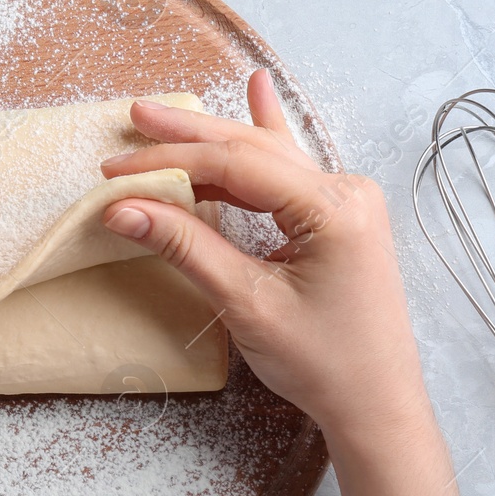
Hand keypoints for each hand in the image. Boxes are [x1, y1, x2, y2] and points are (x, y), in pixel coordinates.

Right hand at [100, 70, 425, 437]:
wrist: (377, 405)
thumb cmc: (324, 363)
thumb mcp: (246, 303)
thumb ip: (186, 247)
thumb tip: (125, 209)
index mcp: (333, 208)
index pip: (236, 165)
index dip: (172, 162)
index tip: (117, 174)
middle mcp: (346, 192)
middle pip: (251, 149)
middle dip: (187, 136)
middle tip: (133, 118)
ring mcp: (346, 202)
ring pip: (266, 157)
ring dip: (212, 139)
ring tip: (161, 118)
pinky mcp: (337, 218)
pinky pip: (289, 171)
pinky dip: (264, 136)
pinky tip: (260, 90)